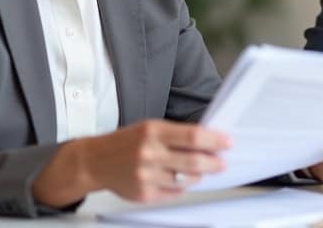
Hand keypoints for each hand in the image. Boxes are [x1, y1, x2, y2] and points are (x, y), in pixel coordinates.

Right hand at [33, 120, 229, 205]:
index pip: (192, 137)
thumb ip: (176, 134)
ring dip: (198, 175)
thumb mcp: (149, 128)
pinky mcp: (144, 194)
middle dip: (213, 162)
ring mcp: (146, 176)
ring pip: (186, 180)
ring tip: (200, 170)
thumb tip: (207, 142)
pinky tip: (178, 179)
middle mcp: (149, 153)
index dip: (214, 141)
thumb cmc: (125, 142)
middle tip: (221, 162)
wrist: (95, 161)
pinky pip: (174, 193)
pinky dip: (181, 186)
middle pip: (193, 161)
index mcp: (152, 131)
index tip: (227, 142)